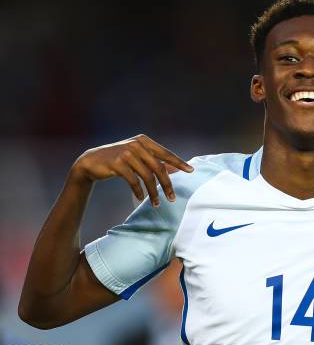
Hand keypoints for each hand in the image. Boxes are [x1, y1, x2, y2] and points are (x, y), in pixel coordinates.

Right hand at [70, 134, 193, 206]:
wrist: (91, 161)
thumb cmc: (119, 159)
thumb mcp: (137, 155)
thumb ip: (154, 160)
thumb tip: (176, 169)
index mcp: (144, 141)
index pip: (166, 153)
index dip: (179, 162)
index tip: (191, 171)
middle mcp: (137, 145)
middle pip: (159, 167)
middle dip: (167, 184)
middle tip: (172, 198)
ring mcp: (127, 153)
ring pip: (147, 177)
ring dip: (154, 192)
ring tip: (157, 203)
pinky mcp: (118, 164)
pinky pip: (134, 181)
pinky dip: (139, 192)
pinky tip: (141, 198)